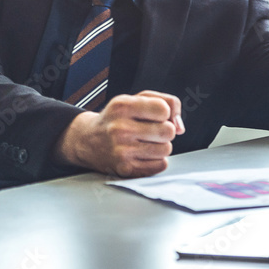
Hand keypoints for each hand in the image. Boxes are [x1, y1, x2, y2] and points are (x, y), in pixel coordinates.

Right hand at [54, 91, 185, 177]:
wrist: (87, 140)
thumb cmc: (118, 117)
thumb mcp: (137, 98)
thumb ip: (168, 102)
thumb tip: (180, 127)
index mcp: (123, 106)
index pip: (164, 109)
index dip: (164, 113)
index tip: (153, 115)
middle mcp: (119, 129)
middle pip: (168, 131)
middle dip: (164, 130)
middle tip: (150, 130)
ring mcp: (121, 151)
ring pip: (166, 149)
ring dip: (161, 146)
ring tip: (145, 142)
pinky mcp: (125, 169)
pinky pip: (160, 165)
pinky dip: (156, 160)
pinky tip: (142, 154)